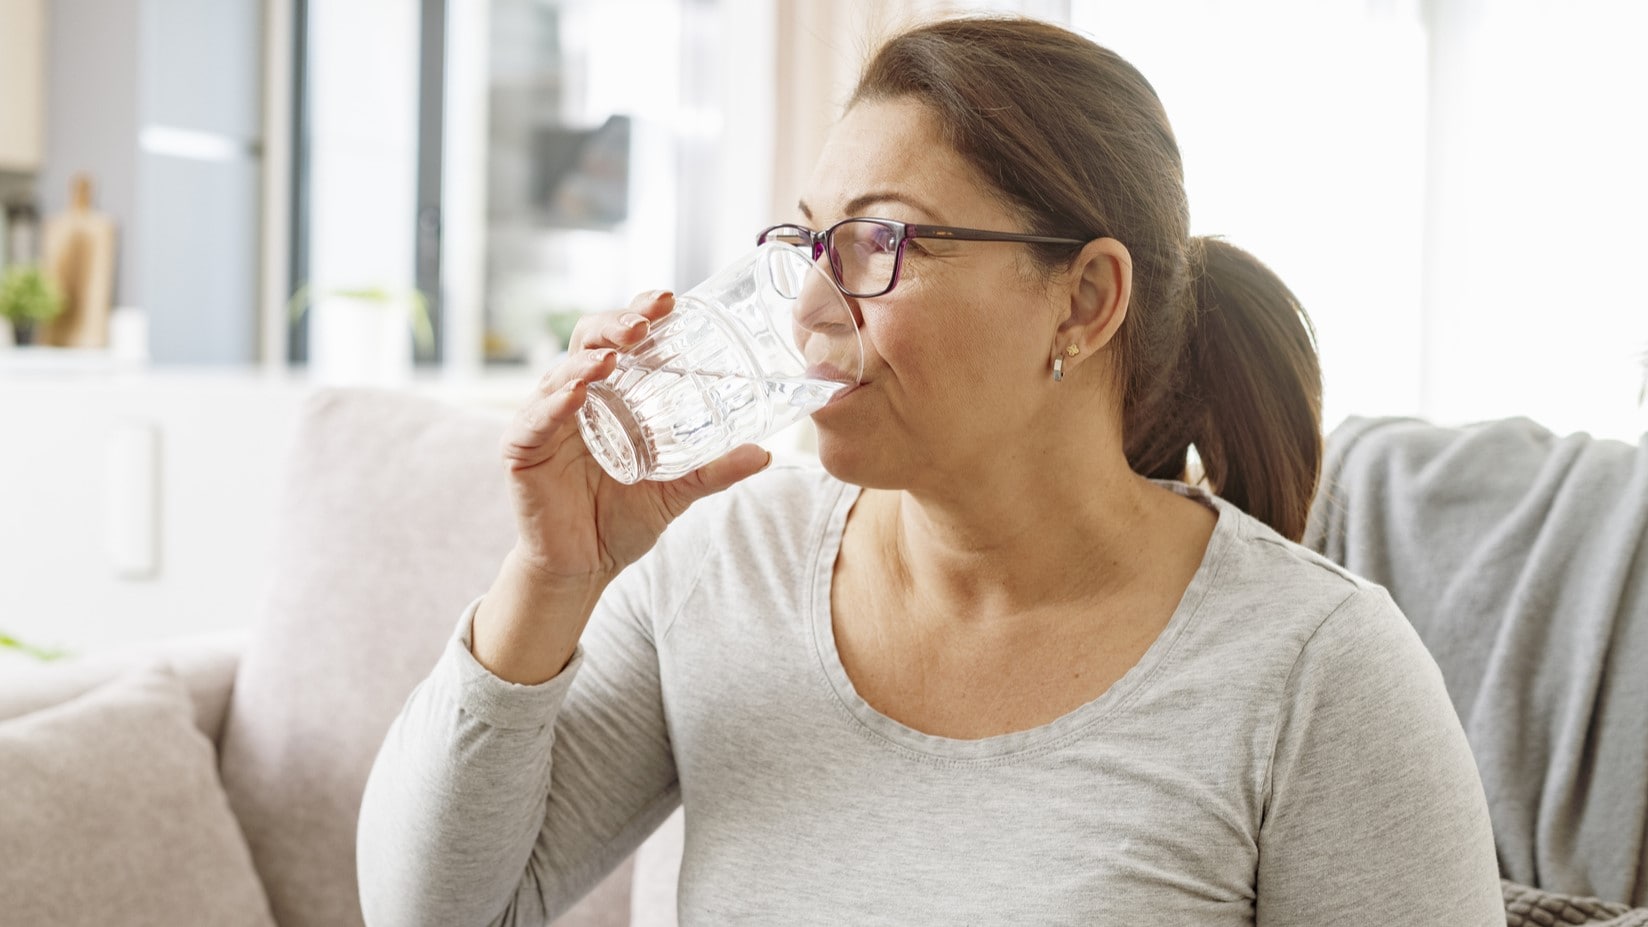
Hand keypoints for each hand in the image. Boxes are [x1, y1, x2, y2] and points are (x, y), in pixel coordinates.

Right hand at [499, 290, 770, 586]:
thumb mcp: (678, 490)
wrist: (584, 567)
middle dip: (615, 325)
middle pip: (589, 342)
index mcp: (612, 395)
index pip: (622, 340)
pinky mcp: (521, 449)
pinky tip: (576, 394)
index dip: (641, 314)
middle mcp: (577, 397)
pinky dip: (554, 403)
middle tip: (644, 324)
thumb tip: (767, 452)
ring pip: (560, 374)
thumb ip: (715, 470)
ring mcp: (546, 419)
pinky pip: (536, 419)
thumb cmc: (623, 519)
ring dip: (586, 361)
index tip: (670, 301)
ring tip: (612, 359)